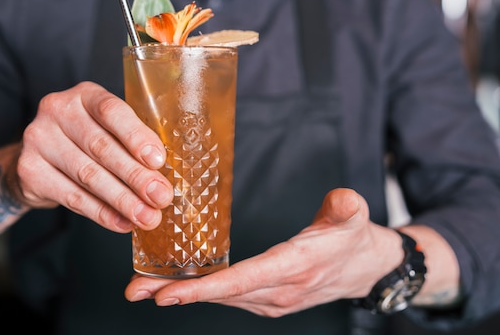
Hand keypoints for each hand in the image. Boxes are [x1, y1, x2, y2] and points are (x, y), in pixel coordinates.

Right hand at [10, 81, 172, 231]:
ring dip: (122, 200)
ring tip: (147, 217)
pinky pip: (72, 197)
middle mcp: (57, 110)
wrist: (40, 157)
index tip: (158, 161)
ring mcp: (39, 139)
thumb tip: (163, 178)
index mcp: (85, 95)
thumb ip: (132, 144)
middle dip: (136, 176)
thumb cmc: (87, 140)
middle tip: (161, 197)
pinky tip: (122, 222)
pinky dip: (101, 213)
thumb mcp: (109, 129)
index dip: (136, 136)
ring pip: (88, 175)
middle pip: (101, 147)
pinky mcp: (29, 170)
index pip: (111, 111)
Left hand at [124, 188, 402, 316]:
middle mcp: (278, 291)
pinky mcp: (265, 297)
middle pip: (220, 293)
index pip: (243, 280)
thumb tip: (342, 199)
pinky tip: (174, 285)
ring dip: (181, 294)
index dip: (205, 289)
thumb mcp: (355, 217)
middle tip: (134, 290)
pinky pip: (227, 295)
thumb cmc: (353, 240)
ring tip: (142, 288)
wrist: (365, 268)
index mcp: (294, 268)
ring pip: (219, 297)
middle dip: (176, 293)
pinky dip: (199, 291)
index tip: (169, 293)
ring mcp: (271, 299)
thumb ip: (347, 208)